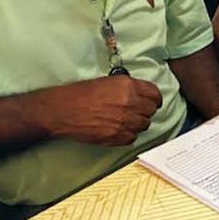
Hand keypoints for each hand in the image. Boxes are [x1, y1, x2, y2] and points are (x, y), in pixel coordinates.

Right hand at [35, 76, 162, 146]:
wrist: (64, 110)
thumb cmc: (81, 93)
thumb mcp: (108, 81)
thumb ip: (128, 87)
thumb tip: (141, 94)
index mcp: (128, 86)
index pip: (155, 94)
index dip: (155, 98)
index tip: (153, 101)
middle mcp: (130, 103)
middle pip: (151, 111)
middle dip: (146, 111)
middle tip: (136, 111)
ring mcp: (124, 121)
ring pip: (144, 125)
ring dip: (137, 123)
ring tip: (125, 120)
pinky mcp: (117, 136)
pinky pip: (132, 138)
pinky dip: (128, 134)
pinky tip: (119, 129)